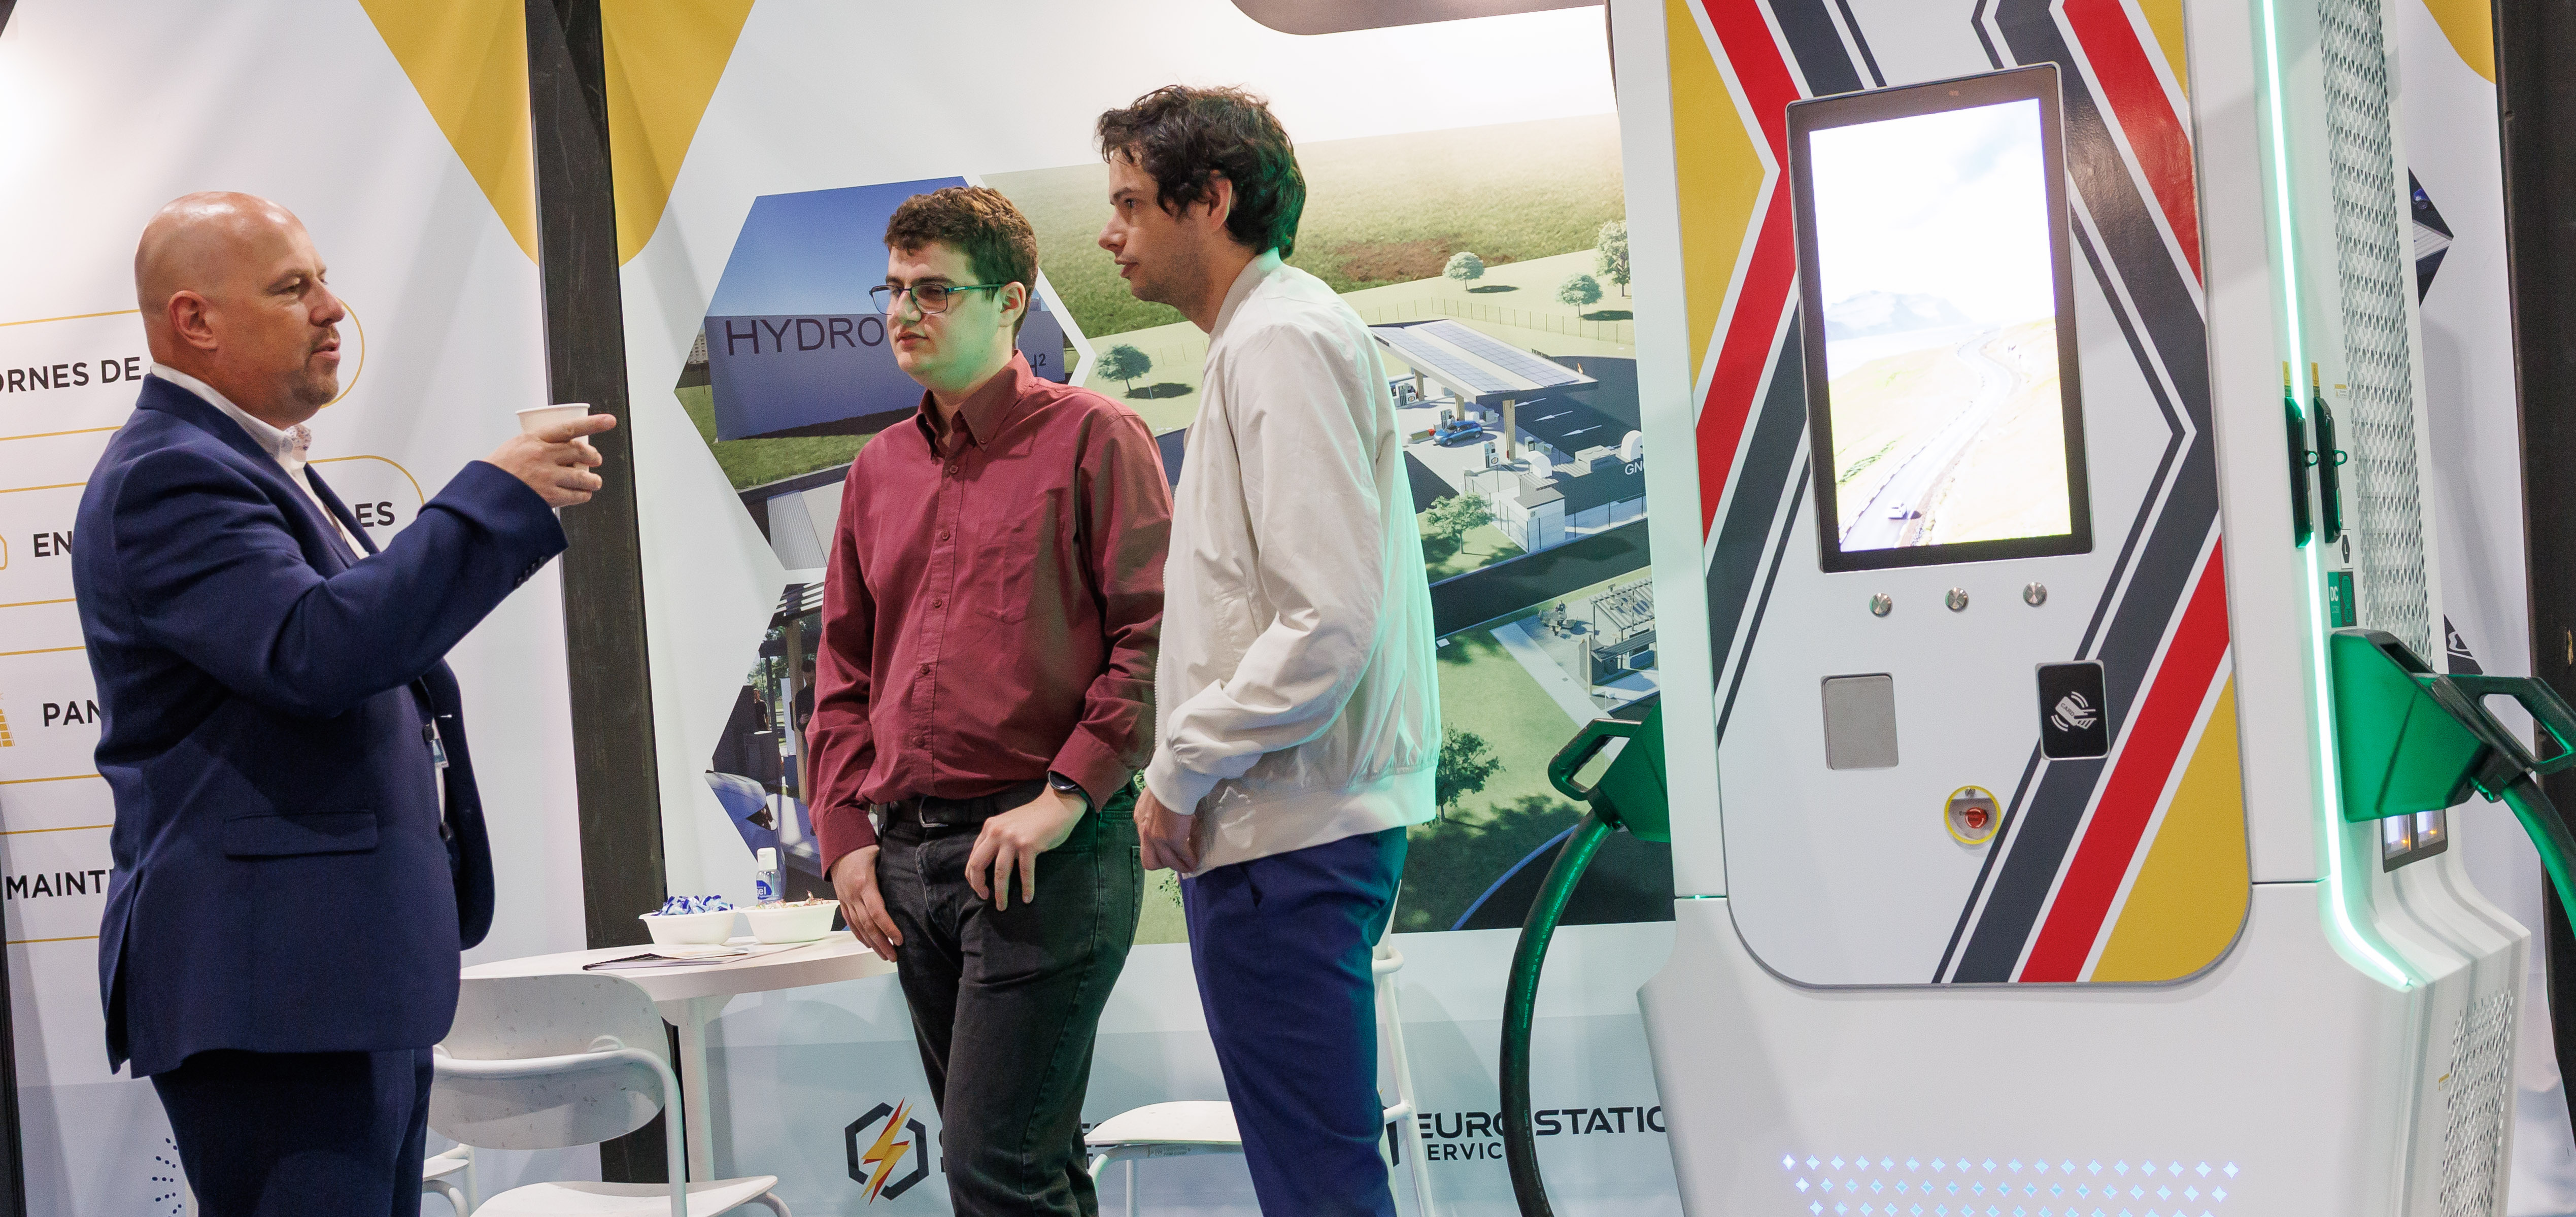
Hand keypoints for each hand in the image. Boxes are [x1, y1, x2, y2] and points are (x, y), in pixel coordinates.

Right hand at [485, 414, 616, 507]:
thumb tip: (560, 449)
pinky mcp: (548, 496)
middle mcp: (541, 455)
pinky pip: (575, 494)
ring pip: (582, 475)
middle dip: (592, 456)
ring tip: (595, 482)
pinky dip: (583, 495)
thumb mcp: (514, 448)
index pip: (569, 427)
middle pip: (579, 452)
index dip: (592, 424)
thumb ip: (536, 446)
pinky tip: (584, 495)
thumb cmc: (496, 472)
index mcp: (532, 439)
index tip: (610, 421)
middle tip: (596, 459)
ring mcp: (546, 476)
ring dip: (593, 480)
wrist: (481, 496)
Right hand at [830, 846, 901, 960]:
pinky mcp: (842, 901)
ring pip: (859, 927)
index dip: (889, 928)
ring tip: (885, 955)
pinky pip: (850, 922)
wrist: (839, 847)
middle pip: (868, 925)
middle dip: (882, 943)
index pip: (877, 912)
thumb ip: (892, 869)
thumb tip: (913, 879)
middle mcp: (853, 895)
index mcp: (865, 884)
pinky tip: (869, 945)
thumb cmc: (863, 849)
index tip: (900, 940)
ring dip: (872, 943)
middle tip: (894, 956)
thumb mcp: (879, 855)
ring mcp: (846, 900)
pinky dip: (859, 935)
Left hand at [968, 786, 1087, 909]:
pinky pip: (1024, 872)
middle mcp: (997, 832)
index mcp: (989, 828)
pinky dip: (1026, 888)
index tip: (979, 888)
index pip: (973, 856)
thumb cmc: (1034, 819)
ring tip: (1002, 906)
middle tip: (984, 897)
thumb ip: (997, 841)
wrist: (1056, 806)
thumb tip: (990, 867)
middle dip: (979, 885)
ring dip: (1001, 893)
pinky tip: (1027, 898)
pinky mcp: (1029, 845)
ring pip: (1000, 872)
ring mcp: (1012, 838)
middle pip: (979, 864)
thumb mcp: (1008, 825)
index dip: (973, 876)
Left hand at [1134, 785, 1200, 873]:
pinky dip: (1189, 860)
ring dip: (1179, 866)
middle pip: (1149, 861)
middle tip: (1176, 859)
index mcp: (1140, 818)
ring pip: (1166, 863)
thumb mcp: (1156, 796)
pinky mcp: (1173, 839)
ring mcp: (1158, 837)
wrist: (1174, 777)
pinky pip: (1182, 856)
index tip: (1168, 848)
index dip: (1157, 849)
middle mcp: (1145, 831)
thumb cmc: (1168, 781)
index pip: (1145, 842)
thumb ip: (1159, 808)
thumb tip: (1172, 814)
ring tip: (1189, 865)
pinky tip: (1195, 860)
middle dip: (1163, 864)